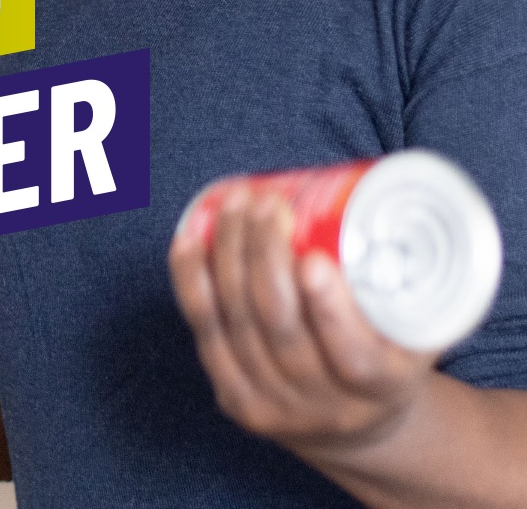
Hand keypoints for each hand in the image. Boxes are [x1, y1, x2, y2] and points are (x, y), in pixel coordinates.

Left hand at [167, 188, 440, 464]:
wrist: (355, 418)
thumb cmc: (390, 348)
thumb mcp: (423, 322)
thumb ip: (420, 271)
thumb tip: (404, 193)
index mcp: (384, 387)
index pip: (354, 356)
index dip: (329, 310)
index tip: (314, 258)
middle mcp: (328, 407)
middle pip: (281, 326)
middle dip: (266, 255)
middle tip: (270, 204)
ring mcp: (276, 406)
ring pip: (238, 322)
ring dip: (229, 252)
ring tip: (235, 204)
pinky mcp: (235, 398)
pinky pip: (205, 334)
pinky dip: (191, 281)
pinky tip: (189, 241)